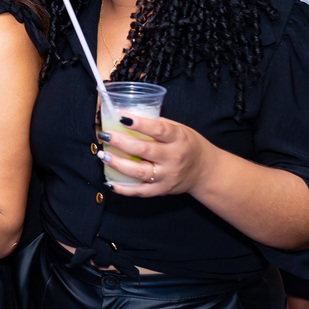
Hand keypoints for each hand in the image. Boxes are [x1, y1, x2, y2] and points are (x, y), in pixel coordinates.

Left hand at [98, 114, 212, 197]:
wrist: (205, 172)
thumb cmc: (189, 146)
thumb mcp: (180, 129)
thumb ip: (158, 124)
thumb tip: (128, 116)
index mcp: (178, 138)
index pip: (158, 129)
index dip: (139, 123)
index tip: (122, 117)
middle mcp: (174, 157)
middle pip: (143, 150)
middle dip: (120, 142)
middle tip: (105, 135)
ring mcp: (167, 175)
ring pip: (139, 171)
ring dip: (117, 163)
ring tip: (103, 155)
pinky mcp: (162, 190)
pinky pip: (140, 191)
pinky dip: (123, 189)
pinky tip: (109, 182)